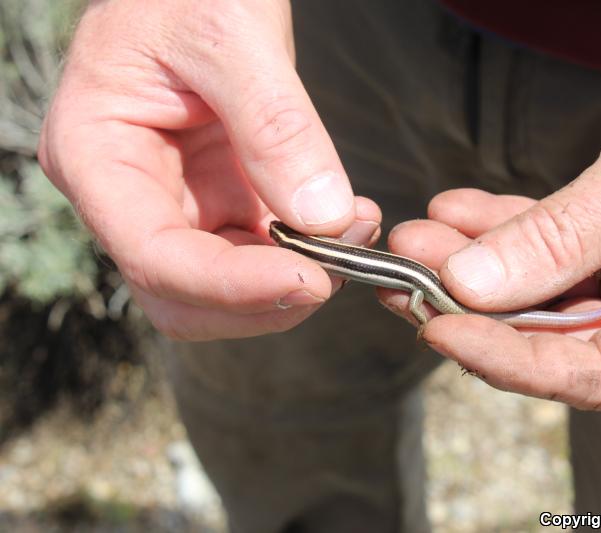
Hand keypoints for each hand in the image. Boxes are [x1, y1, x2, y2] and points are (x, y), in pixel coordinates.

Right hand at [38, 0, 379, 339]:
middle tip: (338, 266)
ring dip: (294, 279)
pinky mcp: (218, 200)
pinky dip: (307, 252)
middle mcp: (127, 195)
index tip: (313, 280)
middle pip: (183, 296)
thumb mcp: (228, 34)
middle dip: (263, 299)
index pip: (154, 256)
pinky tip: (346, 218)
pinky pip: (260, 253)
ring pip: (226, 289)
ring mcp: (175, 202)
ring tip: (353, 229)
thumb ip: (274, 124)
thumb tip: (323, 217)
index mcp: (95, 154)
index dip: (232, 287)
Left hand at [384, 1, 600, 414]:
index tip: (441, 330)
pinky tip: (459, 213)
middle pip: (562, 337)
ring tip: (419, 240)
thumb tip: (474, 286)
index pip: (597, 372)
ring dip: (480, 265)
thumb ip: (562, 239)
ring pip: (548, 290)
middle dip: (479, 306)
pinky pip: (555, 247)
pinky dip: (507, 230)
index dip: (511, 361)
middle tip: (408, 279)